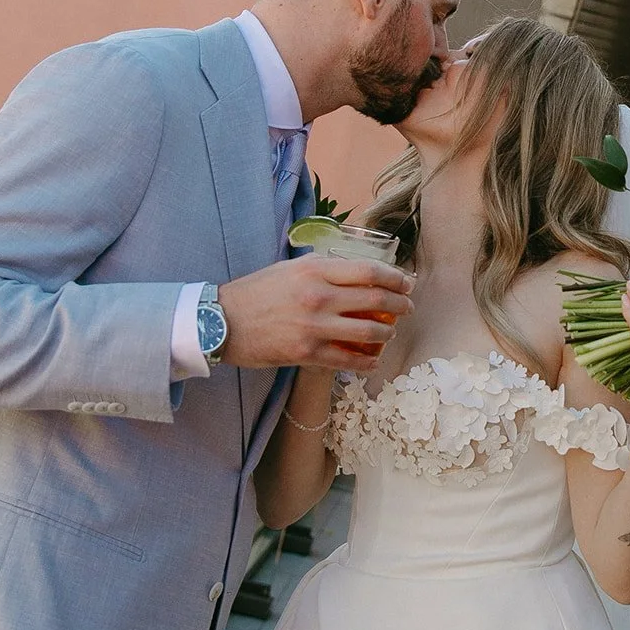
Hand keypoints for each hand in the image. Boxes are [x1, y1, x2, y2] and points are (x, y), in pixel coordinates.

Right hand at [219, 254, 414, 370]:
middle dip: (400, 305)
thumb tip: (354, 270)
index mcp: (315, 270)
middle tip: (408, 307)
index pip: (369, 271)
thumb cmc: (256, 292)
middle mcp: (318, 296)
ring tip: (389, 333)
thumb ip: (322, 268)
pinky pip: (348, 360)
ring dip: (386, 333)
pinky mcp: (307, 353)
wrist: (221, 321)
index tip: (406, 283)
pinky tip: (373, 361)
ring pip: (368, 332)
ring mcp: (314, 327)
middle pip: (376, 300)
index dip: (395, 278)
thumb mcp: (289, 268)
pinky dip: (366, 361)